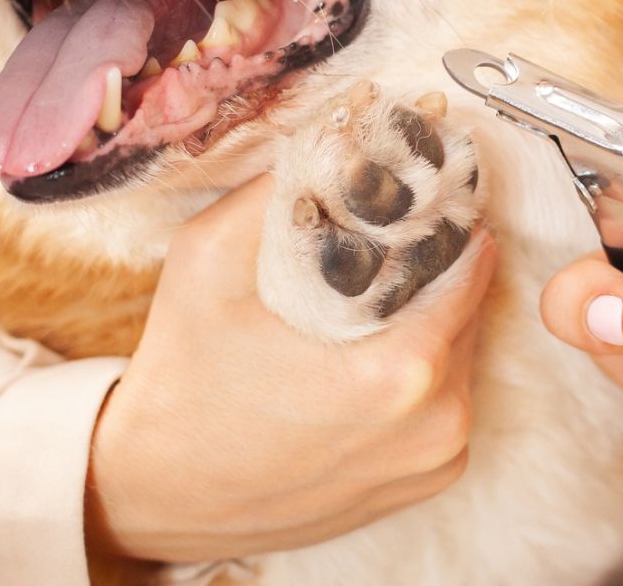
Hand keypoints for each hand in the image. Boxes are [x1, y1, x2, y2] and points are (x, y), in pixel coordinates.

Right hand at [87, 175, 496, 562]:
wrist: (153, 493)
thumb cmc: (182, 380)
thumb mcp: (209, 259)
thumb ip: (281, 188)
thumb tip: (340, 129)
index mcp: (401, 371)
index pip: (466, 256)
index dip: (440, 211)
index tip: (413, 186)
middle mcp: (438, 423)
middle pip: (469, 303)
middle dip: (432, 260)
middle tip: (384, 231)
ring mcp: (438, 460)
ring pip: (463, 350)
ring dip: (428, 314)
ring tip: (368, 291)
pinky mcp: (426, 482)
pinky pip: (446, 398)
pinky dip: (420, 367)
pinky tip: (363, 349)